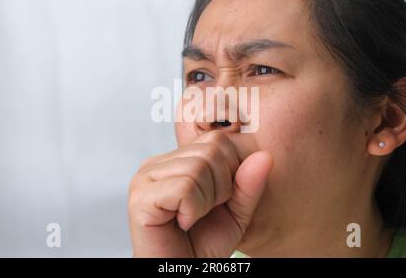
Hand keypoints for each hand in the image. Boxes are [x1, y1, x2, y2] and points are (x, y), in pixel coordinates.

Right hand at [128, 130, 272, 256]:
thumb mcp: (236, 211)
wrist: (182, 271)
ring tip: (193, 218)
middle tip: (204, 212)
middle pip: (209, 150)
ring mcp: (145, 178)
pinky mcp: (140, 198)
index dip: (230, 171)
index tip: (217, 200)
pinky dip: (194, 209)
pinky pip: (184, 187)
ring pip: (198, 168)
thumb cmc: (204, 243)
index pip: (216, 140)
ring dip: (207, 201)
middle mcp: (156, 164)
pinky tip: (183, 223)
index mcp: (175, 161)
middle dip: (220, 187)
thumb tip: (265, 156)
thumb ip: (249, 184)